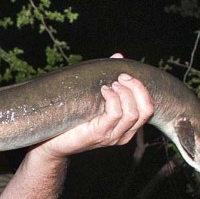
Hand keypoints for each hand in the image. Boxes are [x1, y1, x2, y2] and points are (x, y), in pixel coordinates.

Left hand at [33, 54, 153, 160]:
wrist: (51, 142)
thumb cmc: (72, 118)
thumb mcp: (94, 98)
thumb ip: (109, 80)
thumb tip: (119, 56)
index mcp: (126, 127)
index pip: (148, 108)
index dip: (142, 88)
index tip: (126, 74)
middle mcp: (123, 134)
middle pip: (145, 110)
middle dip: (137, 88)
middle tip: (121, 76)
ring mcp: (112, 136)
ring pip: (132, 112)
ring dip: (124, 92)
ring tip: (110, 84)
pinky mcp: (99, 134)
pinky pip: (115, 114)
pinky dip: (112, 98)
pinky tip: (103, 91)